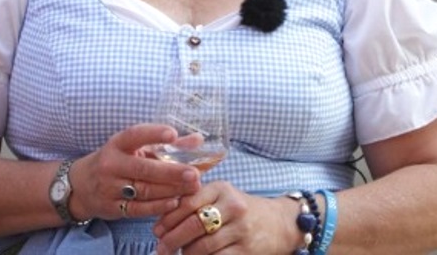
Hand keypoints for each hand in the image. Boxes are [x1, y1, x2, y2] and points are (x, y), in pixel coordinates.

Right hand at [68, 124, 201, 221]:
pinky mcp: (112, 208)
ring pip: (144, 190)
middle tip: (194, 173)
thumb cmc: (117, 160)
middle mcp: (111, 164)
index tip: (173, 134)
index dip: (153, 134)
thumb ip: (167, 145)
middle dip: (171, 172)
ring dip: (170, 190)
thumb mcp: (135, 148)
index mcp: (118, 144)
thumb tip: (198, 140)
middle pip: (144, 169)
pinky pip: (138, 209)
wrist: (81, 186)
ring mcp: (110, 188)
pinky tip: (175, 201)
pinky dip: (158, 206)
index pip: (135, 135)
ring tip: (192, 187)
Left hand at [152, 181, 300, 254]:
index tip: (157, 229)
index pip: (188, 202)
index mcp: (222, 188)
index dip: (169, 218)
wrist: (279, 223)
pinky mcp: (246, 251)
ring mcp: (241, 229)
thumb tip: (164, 218)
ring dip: (184, 254)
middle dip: (171, 240)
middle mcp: (232, 206)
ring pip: (202, 247)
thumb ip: (198, 200)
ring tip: (178, 254)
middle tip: (161, 248)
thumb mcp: (223, 196)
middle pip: (193, 225)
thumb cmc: (242, 209)